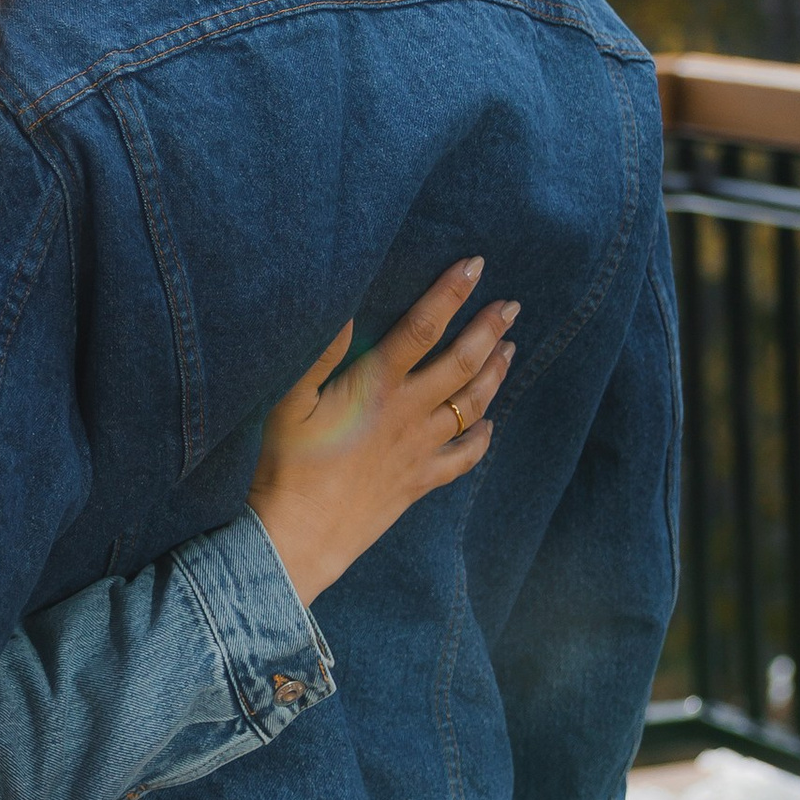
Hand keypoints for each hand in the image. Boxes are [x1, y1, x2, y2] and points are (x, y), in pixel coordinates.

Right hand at [248, 260, 517, 604]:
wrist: (301, 534)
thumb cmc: (287, 463)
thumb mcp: (289, 400)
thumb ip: (319, 353)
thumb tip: (346, 308)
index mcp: (376, 387)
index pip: (422, 328)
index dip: (450, 294)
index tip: (474, 266)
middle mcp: (408, 414)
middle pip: (461, 364)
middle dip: (488, 330)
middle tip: (512, 306)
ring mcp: (418, 450)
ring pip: (472, 407)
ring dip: (494, 375)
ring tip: (509, 349)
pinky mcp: (419, 482)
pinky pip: (463, 459)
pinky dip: (482, 440)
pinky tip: (491, 426)